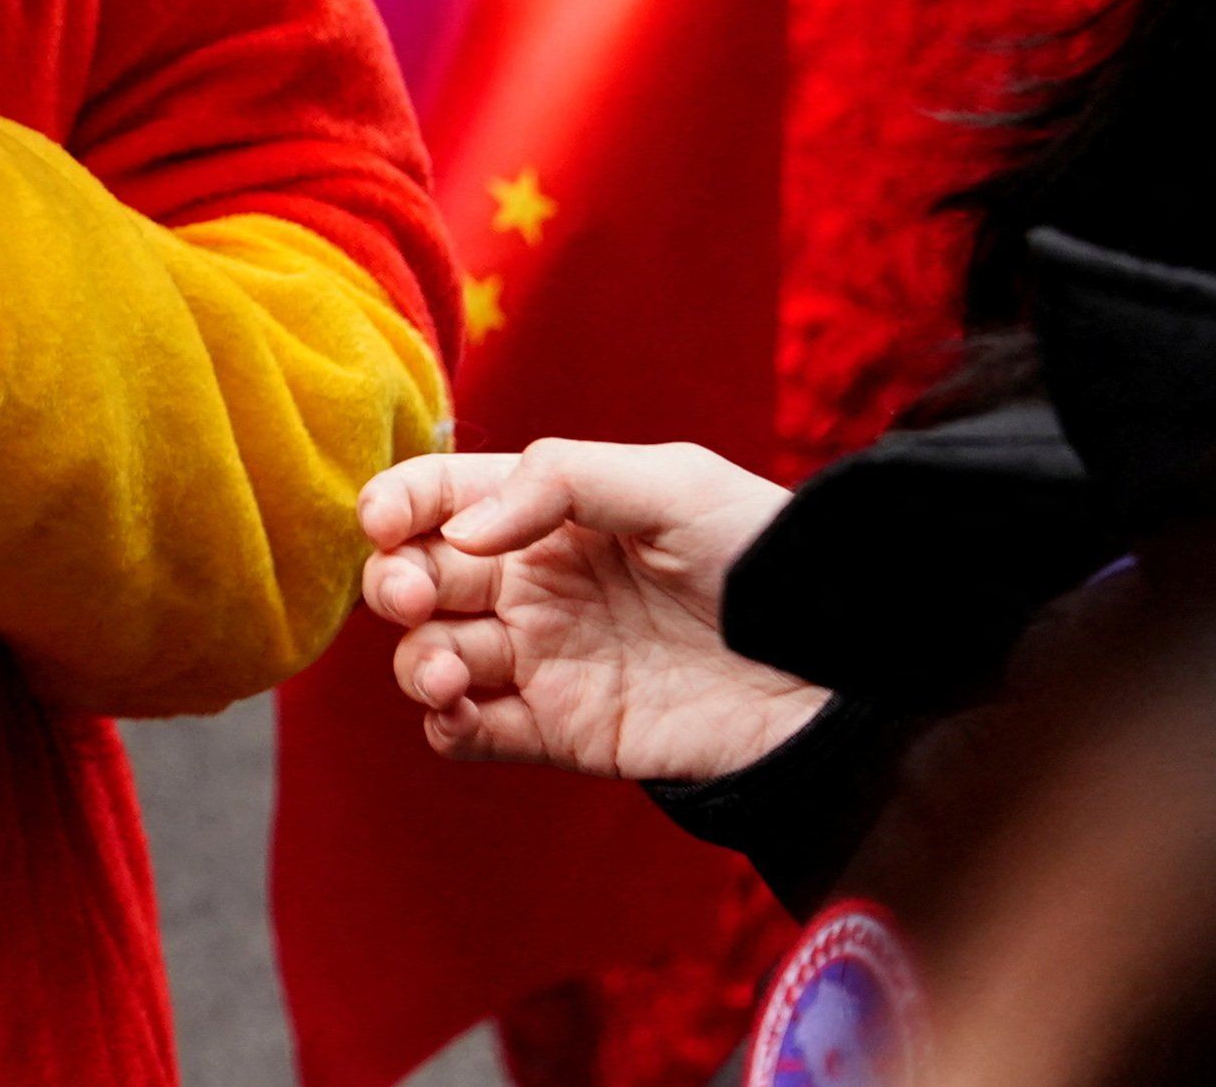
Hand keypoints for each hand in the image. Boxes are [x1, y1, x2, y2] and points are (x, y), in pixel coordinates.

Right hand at [358, 440, 826, 776]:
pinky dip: (445, 725)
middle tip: (419, 595)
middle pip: (416, 576)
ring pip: (430, 658)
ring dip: (417, 663)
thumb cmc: (760, 555)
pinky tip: (464, 710)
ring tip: (457, 669)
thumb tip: (462, 532)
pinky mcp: (560, 731)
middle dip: (395, 583)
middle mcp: (531, 583)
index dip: (397, 503)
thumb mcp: (671, 482)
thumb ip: (560, 482)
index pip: (441, 497)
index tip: (385, 521)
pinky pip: (469, 733)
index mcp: (548, 511)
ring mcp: (542, 659)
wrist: (830, 669)